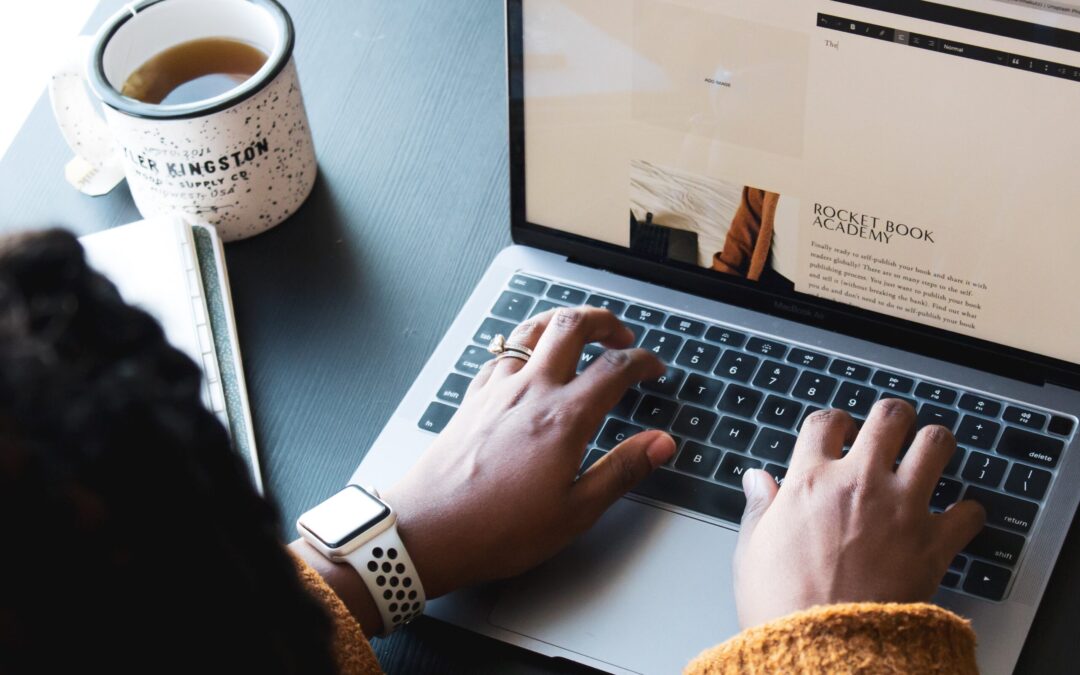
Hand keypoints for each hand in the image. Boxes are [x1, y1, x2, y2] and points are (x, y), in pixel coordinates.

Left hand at [384, 307, 675, 598]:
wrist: (428, 531)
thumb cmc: (497, 529)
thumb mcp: (575, 512)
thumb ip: (621, 470)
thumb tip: (660, 444)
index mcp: (563, 418)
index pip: (615, 368)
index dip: (642, 360)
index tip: (653, 368)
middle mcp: (530, 391)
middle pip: (571, 326)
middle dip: (603, 320)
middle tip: (620, 334)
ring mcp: (496, 391)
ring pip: (531, 331)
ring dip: (560, 322)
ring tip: (577, 332)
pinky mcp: (472, 400)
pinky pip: (501, 355)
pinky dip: (522, 346)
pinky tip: (525, 362)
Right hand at [733, 400, 985, 628]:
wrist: (825, 647)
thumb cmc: (783, 605)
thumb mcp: (752, 552)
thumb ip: (758, 508)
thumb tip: (756, 479)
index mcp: (810, 482)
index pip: (825, 422)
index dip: (833, 422)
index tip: (838, 431)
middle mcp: (859, 483)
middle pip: (888, 417)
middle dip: (892, 417)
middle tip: (892, 428)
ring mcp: (901, 508)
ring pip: (936, 444)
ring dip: (934, 445)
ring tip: (929, 453)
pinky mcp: (934, 541)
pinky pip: (969, 511)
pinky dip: (967, 512)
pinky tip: (957, 517)